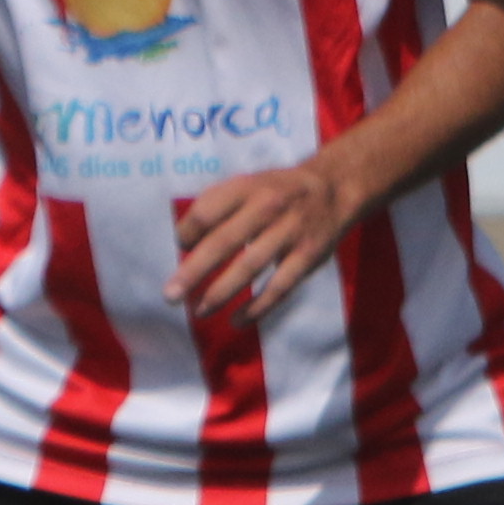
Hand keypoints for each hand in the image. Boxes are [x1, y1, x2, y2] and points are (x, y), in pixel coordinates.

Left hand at [170, 156, 361, 327]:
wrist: (333, 189)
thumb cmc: (275, 191)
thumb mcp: (246, 184)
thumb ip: (216, 206)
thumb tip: (183, 242)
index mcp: (245, 187)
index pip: (206, 212)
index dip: (187, 232)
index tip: (179, 246)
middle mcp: (267, 208)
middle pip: (224, 242)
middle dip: (194, 271)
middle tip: (170, 295)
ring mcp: (290, 233)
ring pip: (250, 267)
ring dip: (222, 292)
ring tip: (199, 311)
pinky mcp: (308, 256)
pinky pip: (280, 286)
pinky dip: (258, 306)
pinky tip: (237, 320)